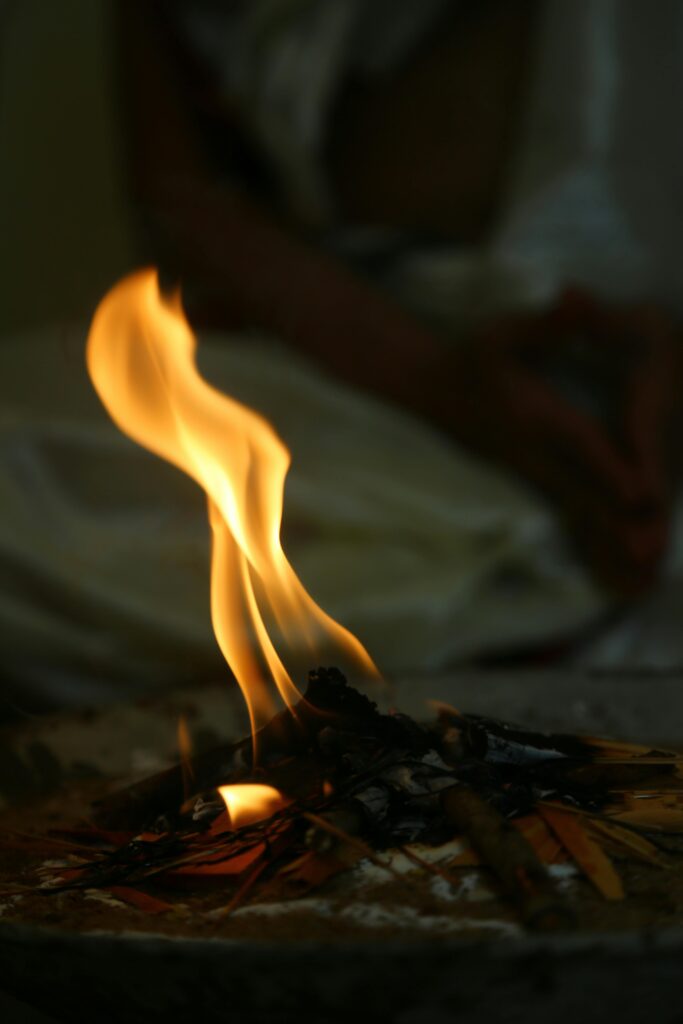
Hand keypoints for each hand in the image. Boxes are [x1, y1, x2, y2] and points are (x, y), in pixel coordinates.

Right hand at [443, 290, 682, 594]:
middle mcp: (533, 452)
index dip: (610, 466)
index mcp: (533, 416)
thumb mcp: (501, 331)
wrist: (429, 390)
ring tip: (642, 572)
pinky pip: (568, 513)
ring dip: (608, 540)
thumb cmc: (469, 356)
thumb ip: (545, 322)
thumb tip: (576, 298)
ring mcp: (530, 472)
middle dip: (616, 524)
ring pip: (575, 510)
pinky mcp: (531, 480)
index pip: (578, 442)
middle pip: (582, 492)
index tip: (641, 494)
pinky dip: (593, 538)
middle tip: (650, 555)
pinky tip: (616, 562)